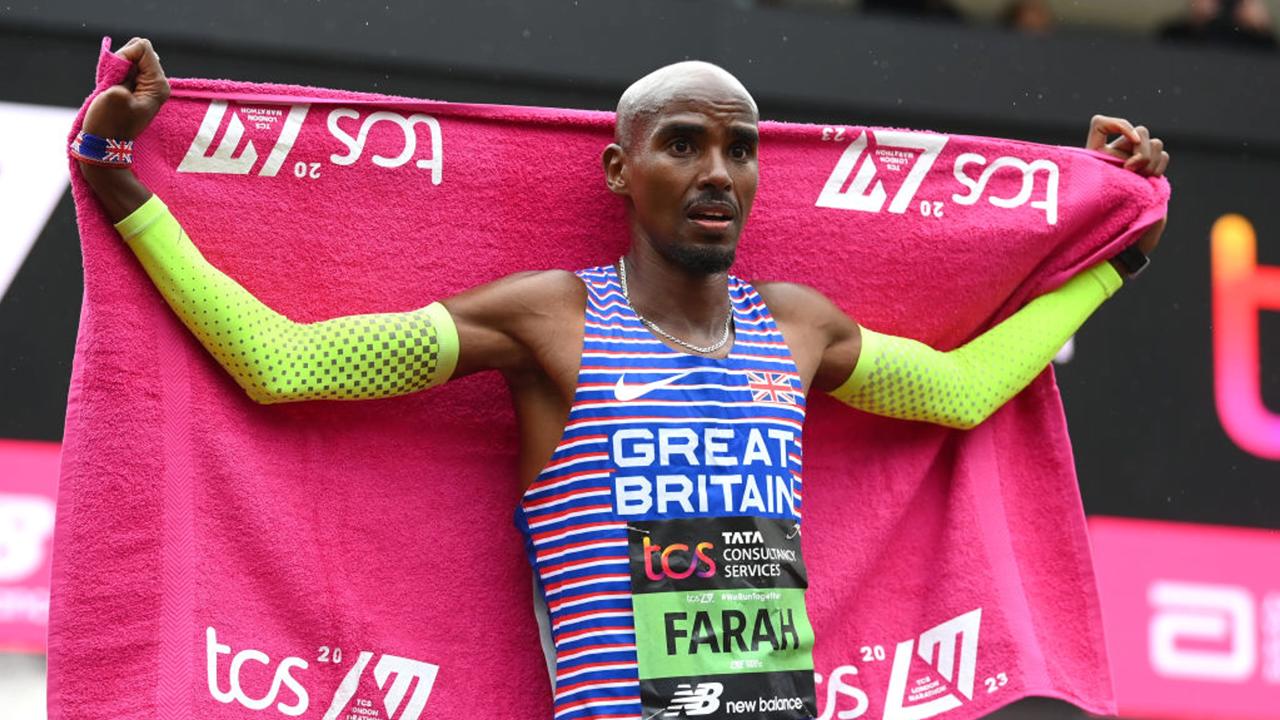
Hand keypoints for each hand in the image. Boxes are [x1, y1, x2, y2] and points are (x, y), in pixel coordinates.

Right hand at [82, 37, 170, 140]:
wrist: (105, 146)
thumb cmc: (108, 124)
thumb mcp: (114, 94)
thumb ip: (124, 70)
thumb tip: (130, 59)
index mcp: (159, 84)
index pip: (143, 48)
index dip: (124, 56)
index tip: (117, 77)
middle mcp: (158, 84)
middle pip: (138, 51)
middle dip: (122, 61)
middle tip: (115, 85)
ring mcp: (148, 86)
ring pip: (130, 59)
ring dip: (117, 69)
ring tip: (114, 90)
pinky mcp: (136, 88)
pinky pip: (124, 69)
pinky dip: (115, 74)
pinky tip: (113, 90)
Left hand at [1086, 115, 1168, 264]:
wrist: (1124, 242)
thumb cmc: (1101, 225)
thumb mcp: (1092, 197)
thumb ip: (1106, 172)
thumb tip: (1117, 160)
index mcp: (1096, 156)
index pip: (1101, 123)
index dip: (1115, 124)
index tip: (1126, 138)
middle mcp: (1116, 156)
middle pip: (1137, 130)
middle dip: (1139, 148)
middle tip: (1132, 171)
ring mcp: (1135, 164)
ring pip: (1152, 142)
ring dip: (1151, 158)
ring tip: (1140, 178)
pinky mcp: (1151, 173)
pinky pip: (1162, 154)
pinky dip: (1159, 164)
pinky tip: (1150, 180)